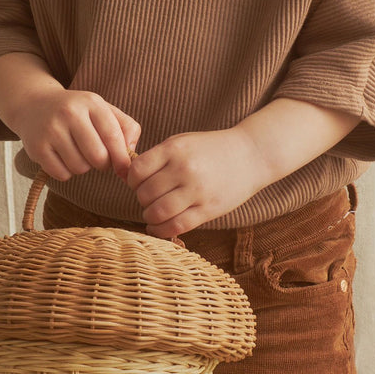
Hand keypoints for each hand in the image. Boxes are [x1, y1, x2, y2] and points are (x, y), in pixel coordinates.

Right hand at [10, 88, 140, 180]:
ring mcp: (51, 130)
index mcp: (91, 102)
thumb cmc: (78, 113)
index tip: (124, 170)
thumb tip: (129, 157)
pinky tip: (61, 157)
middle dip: (102, 163)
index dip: (122, 159)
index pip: (113, 136)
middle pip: (98, 157)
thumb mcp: (103, 110)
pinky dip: (65, 172)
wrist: (34, 105)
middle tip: (96, 156)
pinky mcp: (37, 147)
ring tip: (76, 152)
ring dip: (82, 167)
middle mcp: (69, 113)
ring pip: (80, 168)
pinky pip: (62, 174)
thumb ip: (126, 128)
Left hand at [126, 129, 261, 236]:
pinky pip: (176, 226)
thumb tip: (124, 176)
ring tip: (154, 213)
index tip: (139, 183)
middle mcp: (184, 169)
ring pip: (157, 212)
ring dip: (149, 216)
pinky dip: (160, 230)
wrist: (250, 155)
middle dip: (142, 199)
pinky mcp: (208, 209)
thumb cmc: (210, 149)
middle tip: (150, 198)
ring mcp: (197, 191)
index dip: (132, 181)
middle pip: (145, 194)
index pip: (137, 171)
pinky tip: (158, 227)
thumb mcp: (182, 143)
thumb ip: (155, 158)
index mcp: (175, 150)